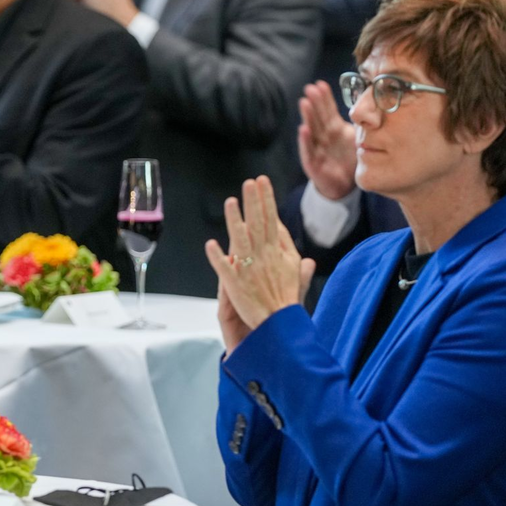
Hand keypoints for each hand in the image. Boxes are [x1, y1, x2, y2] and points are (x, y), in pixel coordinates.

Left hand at [204, 176, 315, 342]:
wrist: (280, 324)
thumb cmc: (286, 298)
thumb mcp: (294, 270)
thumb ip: (289, 247)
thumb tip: (282, 227)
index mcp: (276, 252)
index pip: (271, 220)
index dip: (266, 200)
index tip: (262, 181)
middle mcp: (263, 258)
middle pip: (258, 225)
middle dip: (254, 202)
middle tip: (250, 182)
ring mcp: (249, 270)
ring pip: (241, 241)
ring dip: (236, 222)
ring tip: (231, 202)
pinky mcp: (236, 285)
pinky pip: (226, 269)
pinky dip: (219, 257)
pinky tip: (211, 244)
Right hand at [297, 80, 355, 200]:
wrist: (343, 186)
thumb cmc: (349, 159)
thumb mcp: (357, 139)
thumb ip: (360, 125)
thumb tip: (374, 105)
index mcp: (334, 130)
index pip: (328, 111)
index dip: (325, 98)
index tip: (321, 84)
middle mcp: (323, 137)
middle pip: (318, 117)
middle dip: (314, 102)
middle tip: (310, 88)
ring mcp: (317, 149)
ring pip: (311, 130)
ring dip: (307, 116)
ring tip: (304, 102)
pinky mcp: (313, 164)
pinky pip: (308, 151)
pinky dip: (305, 141)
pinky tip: (303, 129)